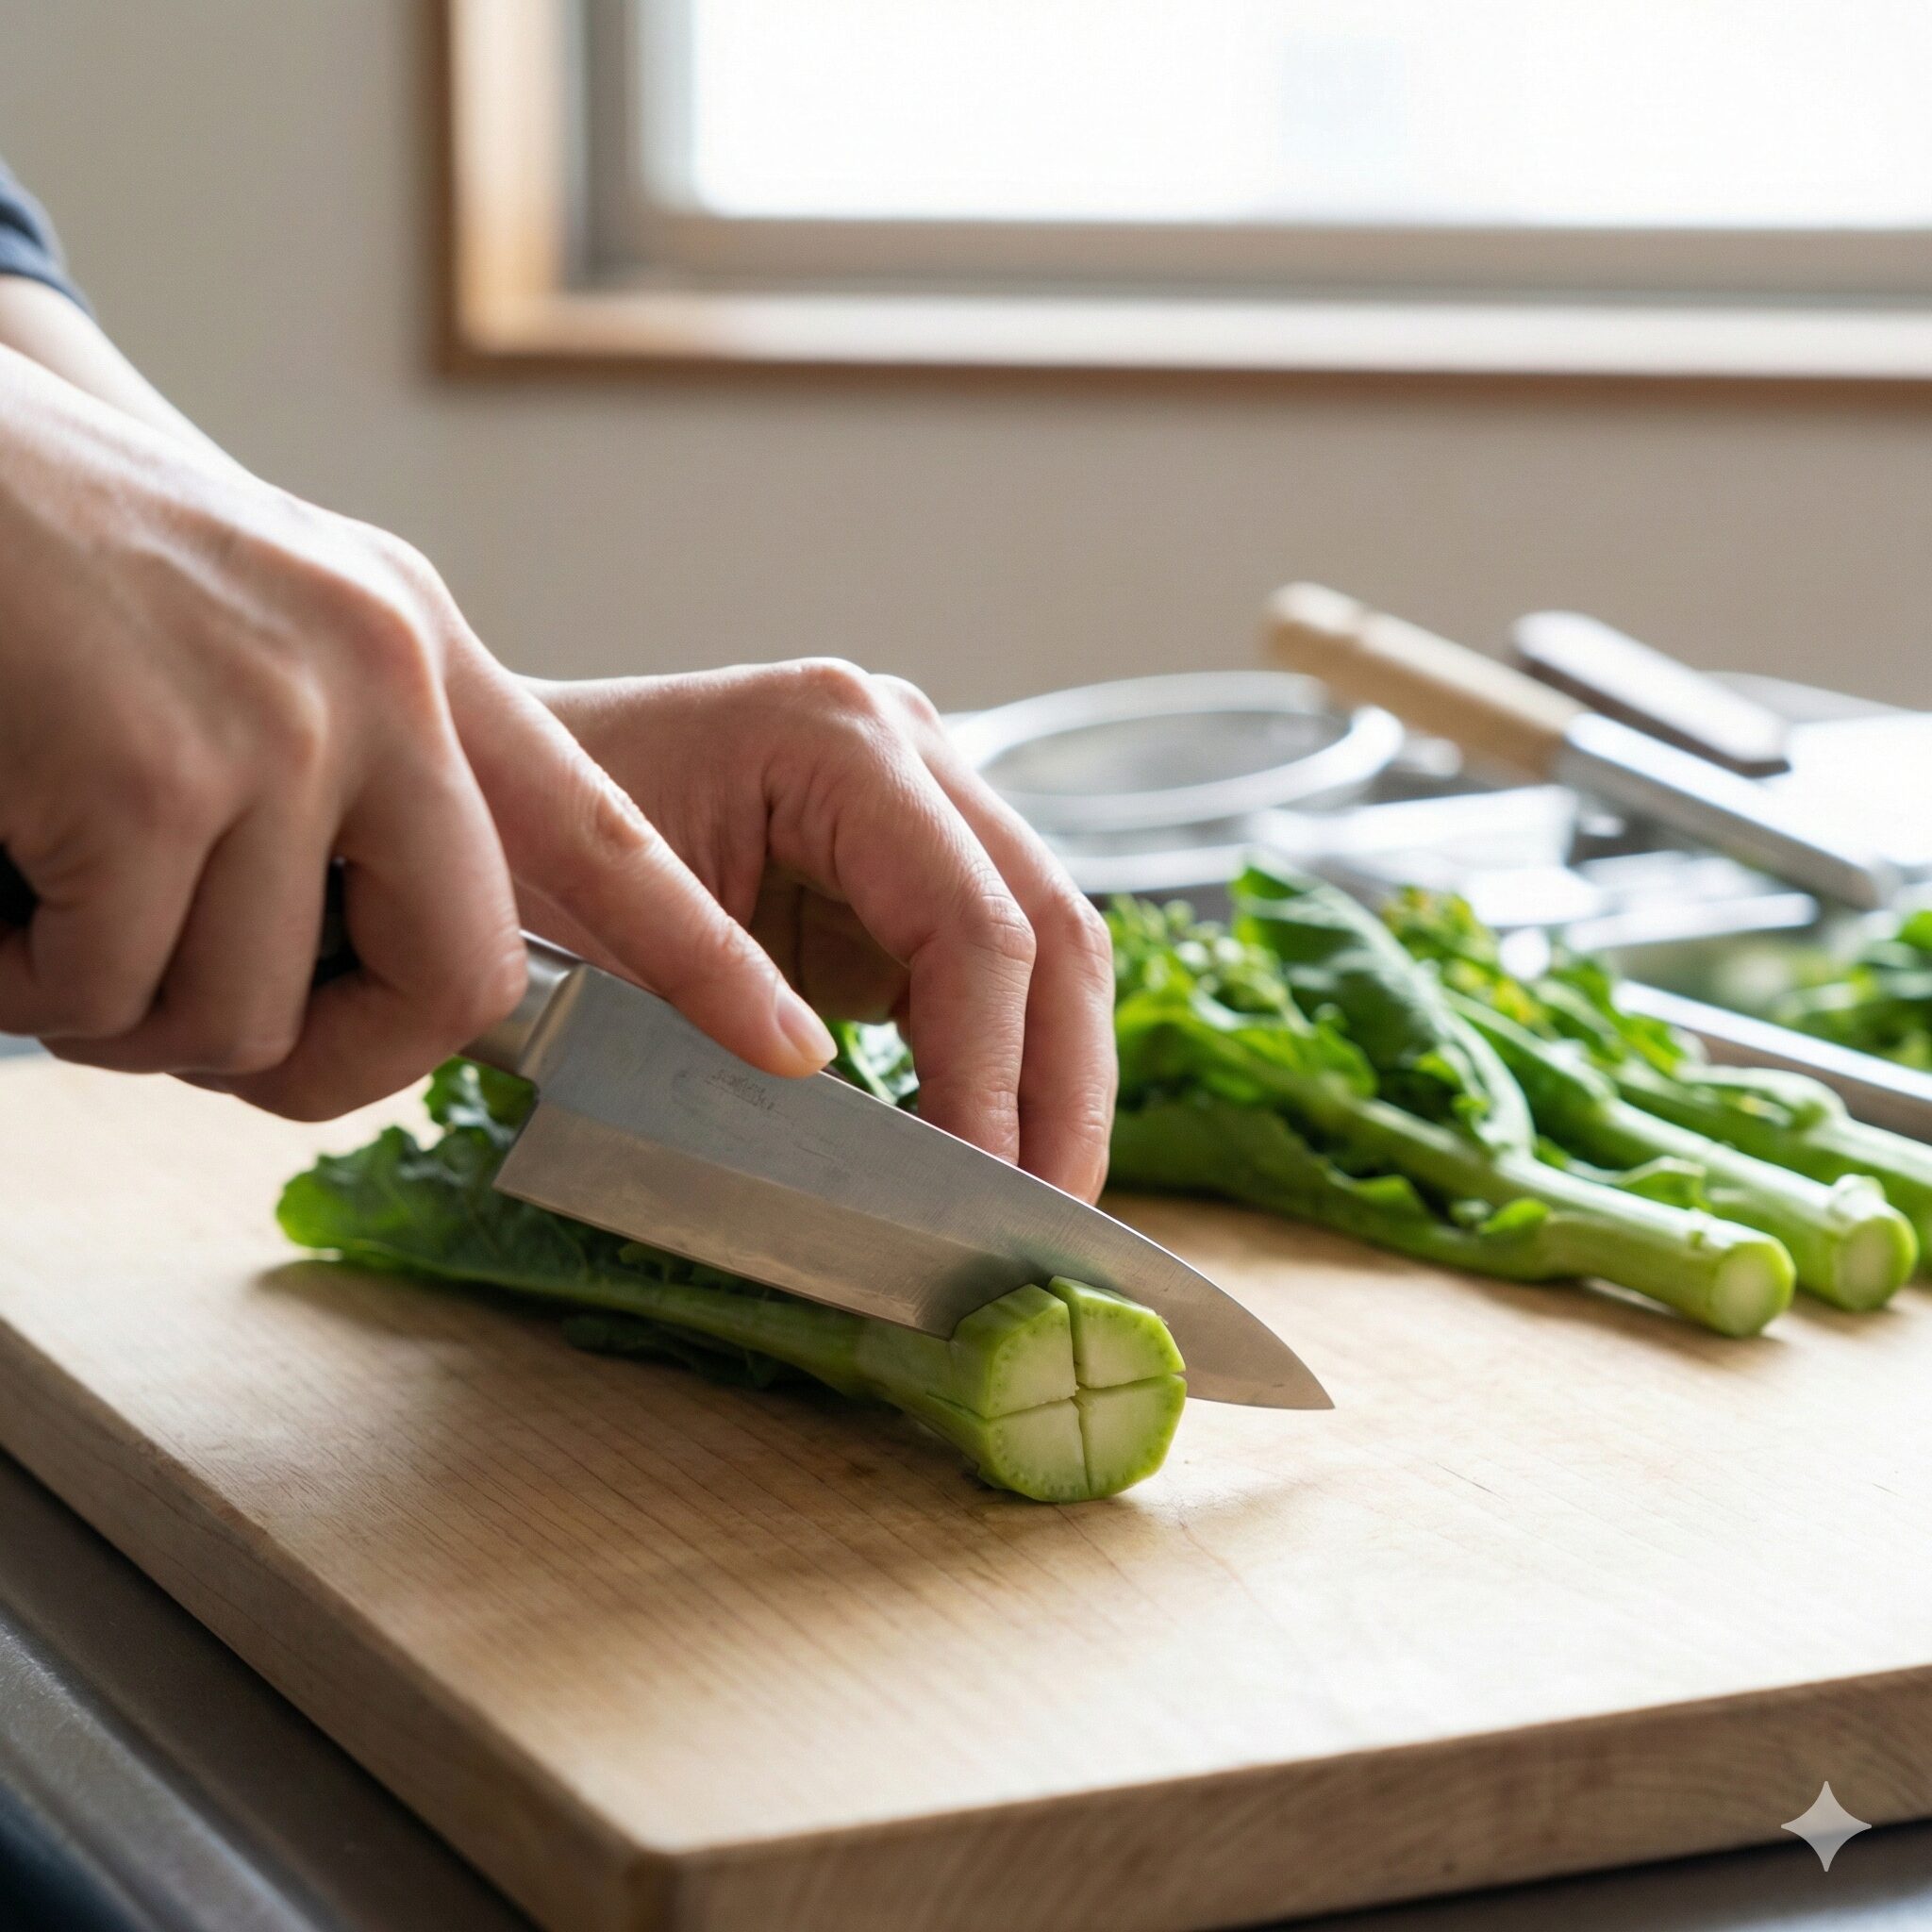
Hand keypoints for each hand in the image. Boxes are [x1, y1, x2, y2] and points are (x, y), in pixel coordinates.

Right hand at [0, 346, 834, 1115]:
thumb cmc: (49, 583)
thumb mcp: (252, 656)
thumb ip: (348, 796)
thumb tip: (382, 981)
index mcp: (415, 655)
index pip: (606, 834)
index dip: (703, 959)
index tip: (792, 1046)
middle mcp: (380, 675)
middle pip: (458, 981)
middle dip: (331, 1060)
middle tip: (205, 1035)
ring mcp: (274, 721)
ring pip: (253, 1017)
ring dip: (136, 1012)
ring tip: (53, 906)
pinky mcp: (146, 774)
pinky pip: (120, 996)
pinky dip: (36, 986)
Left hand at [530, 667, 1118, 1199]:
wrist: (472, 793)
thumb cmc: (511, 852)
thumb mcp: (610, 950)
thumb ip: (748, 1047)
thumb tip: (890, 1176)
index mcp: (835, 740)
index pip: (972, 927)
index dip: (992, 1076)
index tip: (977, 1202)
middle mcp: (903, 748)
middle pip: (1053, 930)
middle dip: (1061, 1092)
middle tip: (1048, 1229)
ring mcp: (916, 798)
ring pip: (1051, 949)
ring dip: (1054, 1085)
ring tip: (1034, 1209)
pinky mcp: (905, 865)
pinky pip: (991, 970)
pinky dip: (1002, 1064)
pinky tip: (986, 1154)